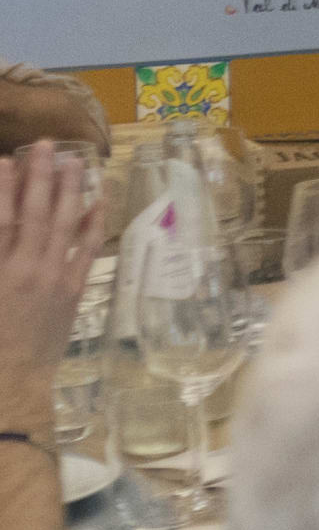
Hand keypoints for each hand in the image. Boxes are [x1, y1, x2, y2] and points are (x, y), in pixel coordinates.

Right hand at [0, 144, 102, 374]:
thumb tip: (2, 229)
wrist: (9, 384)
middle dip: (40, 176)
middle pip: (34, 214)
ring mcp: (53, 280)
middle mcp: (25, 271)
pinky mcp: (73, 293)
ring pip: (64, 226)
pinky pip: (87, 251)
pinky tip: (99, 200)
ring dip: (70, 190)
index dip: (2, 189)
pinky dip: (93, 224)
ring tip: (75, 160)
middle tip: (46, 144)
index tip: (5, 159)